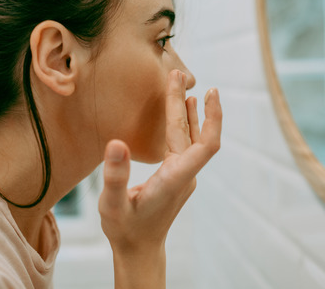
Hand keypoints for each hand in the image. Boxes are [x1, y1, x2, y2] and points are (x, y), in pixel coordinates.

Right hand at [98, 69, 221, 287]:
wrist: (138, 250)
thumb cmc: (125, 230)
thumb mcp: (112, 204)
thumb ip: (115, 176)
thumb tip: (117, 143)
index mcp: (175, 179)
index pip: (205, 145)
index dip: (211, 118)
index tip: (209, 93)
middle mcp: (184, 175)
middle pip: (193, 134)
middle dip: (186, 103)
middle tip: (177, 74)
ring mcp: (183, 176)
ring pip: (190, 138)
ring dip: (189, 112)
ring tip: (185, 86)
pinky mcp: (177, 176)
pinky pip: (185, 144)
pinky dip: (184, 125)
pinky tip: (182, 112)